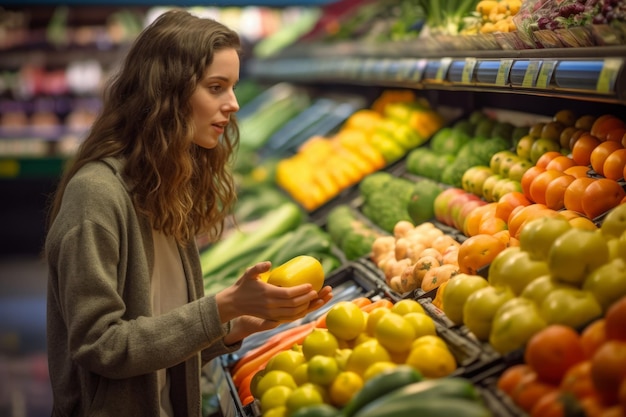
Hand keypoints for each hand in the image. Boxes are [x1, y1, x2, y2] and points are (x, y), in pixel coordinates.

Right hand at [216, 262, 333, 324]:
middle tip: (318, 291)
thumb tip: (269, 263)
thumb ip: (258, 268)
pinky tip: (309, 308)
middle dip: (308, 299)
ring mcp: (272, 314)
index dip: (301, 291)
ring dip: (308, 308)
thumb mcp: (248, 274)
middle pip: (294, 305)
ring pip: (294, 314)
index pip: (289, 294)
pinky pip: (290, 318)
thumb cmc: (243, 286)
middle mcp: (271, 306)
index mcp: (267, 294)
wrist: (234, 303)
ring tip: (318, 300)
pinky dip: (301, 314)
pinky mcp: (272, 318)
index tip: (311, 285)